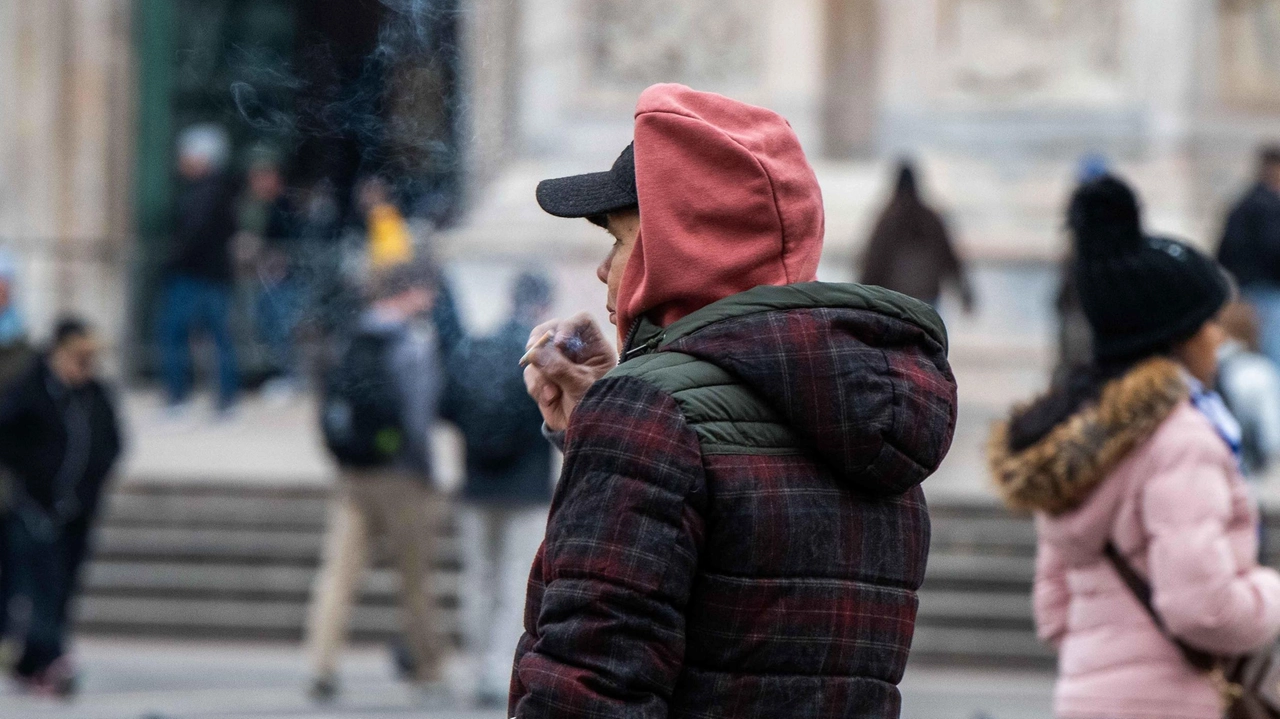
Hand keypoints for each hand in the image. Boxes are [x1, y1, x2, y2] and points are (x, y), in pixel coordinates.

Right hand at [522, 313, 615, 431]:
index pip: (581, 322)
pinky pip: (530, 372)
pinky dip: (535, 385)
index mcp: (595, 347)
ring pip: (537, 353)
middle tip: (531, 349)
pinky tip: (549, 399)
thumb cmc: (594, 409)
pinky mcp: (543, 377)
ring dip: (540, 373)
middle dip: (540, 340)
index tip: (559, 344)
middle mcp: (576, 351)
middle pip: (552, 328)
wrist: (583, 434)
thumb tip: (534, 352)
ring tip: (552, 393)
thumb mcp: (581, 387)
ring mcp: (557, 362)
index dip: (568, 326)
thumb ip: (559, 369)